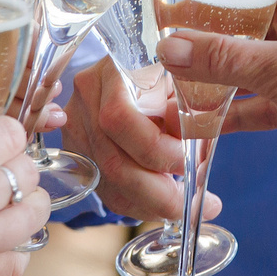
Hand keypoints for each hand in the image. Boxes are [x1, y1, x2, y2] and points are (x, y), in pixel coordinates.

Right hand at [65, 56, 213, 226]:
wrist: (146, 73)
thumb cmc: (174, 77)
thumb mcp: (186, 82)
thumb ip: (187, 108)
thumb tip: (188, 142)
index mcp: (110, 71)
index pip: (121, 119)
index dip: (160, 151)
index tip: (194, 164)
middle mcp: (84, 99)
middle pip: (113, 162)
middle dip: (161, 193)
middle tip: (200, 203)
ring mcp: (76, 127)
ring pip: (109, 183)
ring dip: (152, 203)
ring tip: (184, 204)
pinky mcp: (79, 151)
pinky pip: (106, 190)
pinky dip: (138, 203)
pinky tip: (163, 203)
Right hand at [152, 0, 276, 219]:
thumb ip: (225, 59)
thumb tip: (170, 49)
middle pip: (262, 23)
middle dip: (221, 32)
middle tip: (178, 36)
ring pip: (261, 64)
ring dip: (225, 73)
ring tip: (181, 76)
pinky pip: (267, 100)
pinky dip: (239, 107)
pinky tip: (204, 118)